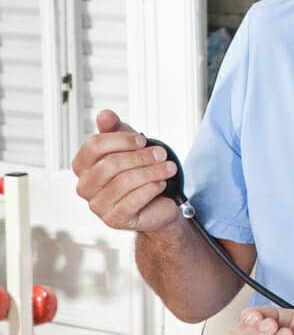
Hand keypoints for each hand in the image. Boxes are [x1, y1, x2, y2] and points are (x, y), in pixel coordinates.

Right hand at [72, 109, 178, 231]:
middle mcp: (84, 187)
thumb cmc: (139, 170)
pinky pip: (133, 200)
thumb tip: (104, 114)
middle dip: (142, 157)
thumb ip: (115, 128)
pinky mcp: (113, 220)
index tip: (143, 140)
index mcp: (83, 165)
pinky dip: (152, 188)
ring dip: (153, 171)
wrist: (157, 201)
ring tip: (169, 168)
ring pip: (125, 182)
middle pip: (111, 164)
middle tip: (162, 154)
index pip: (94, 145)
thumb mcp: (129, 145)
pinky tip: (161, 184)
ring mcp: (97, 206)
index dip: (122, 140)